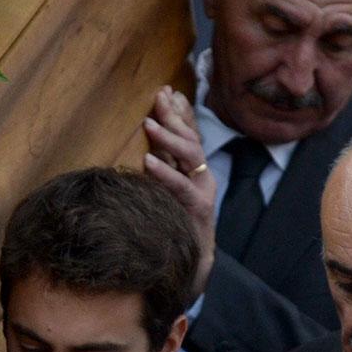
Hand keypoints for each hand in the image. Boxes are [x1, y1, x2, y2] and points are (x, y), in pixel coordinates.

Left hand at [140, 83, 216, 296]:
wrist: (189, 261)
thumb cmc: (173, 221)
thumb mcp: (165, 185)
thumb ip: (161, 160)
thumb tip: (149, 130)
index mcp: (193, 167)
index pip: (189, 131)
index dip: (180, 110)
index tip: (165, 91)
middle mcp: (201, 174)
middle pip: (191, 137)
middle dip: (175, 116)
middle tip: (159, 98)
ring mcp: (203, 190)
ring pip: (191, 156)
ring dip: (170, 138)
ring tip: (150, 124)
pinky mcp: (199, 208)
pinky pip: (181, 187)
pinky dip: (165, 172)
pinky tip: (149, 161)